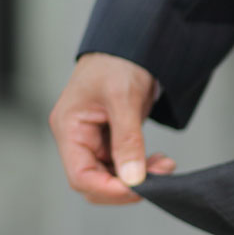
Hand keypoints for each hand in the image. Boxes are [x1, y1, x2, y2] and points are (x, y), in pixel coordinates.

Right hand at [48, 53, 175, 204]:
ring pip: (111, 177)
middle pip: (95, 182)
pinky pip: (122, 165)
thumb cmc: (118, 61)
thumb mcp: (123, 99)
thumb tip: (133, 178)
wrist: (131, 44)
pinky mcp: (110, 139)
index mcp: (69, 128)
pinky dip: (141, 168)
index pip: (80, 176)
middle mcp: (77, 138)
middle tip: (160, 176)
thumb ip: (127, 141)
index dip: (109, 189)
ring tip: (164, 165)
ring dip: (138, 178)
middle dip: (127, 185)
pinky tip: (158, 161)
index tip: (139, 189)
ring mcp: (93, 140)